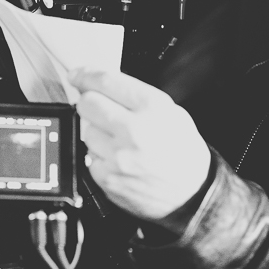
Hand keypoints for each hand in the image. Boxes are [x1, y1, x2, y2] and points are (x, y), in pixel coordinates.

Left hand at [69, 68, 211, 224]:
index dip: (85, 75)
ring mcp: (118, 155)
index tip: (77, 75)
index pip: (105, 81)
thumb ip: (136, 96)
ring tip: (118, 140)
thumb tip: (101, 85)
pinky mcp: (107, 177)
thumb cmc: (182, 150)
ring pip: (85, 130)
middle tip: (101, 109)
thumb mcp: (171, 112)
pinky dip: (99, 155)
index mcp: (152, 107)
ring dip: (96, 131)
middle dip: (90, 103)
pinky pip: (88, 155)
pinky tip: (118, 158)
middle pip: (87, 103)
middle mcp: (133, 129)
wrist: (191, 192)